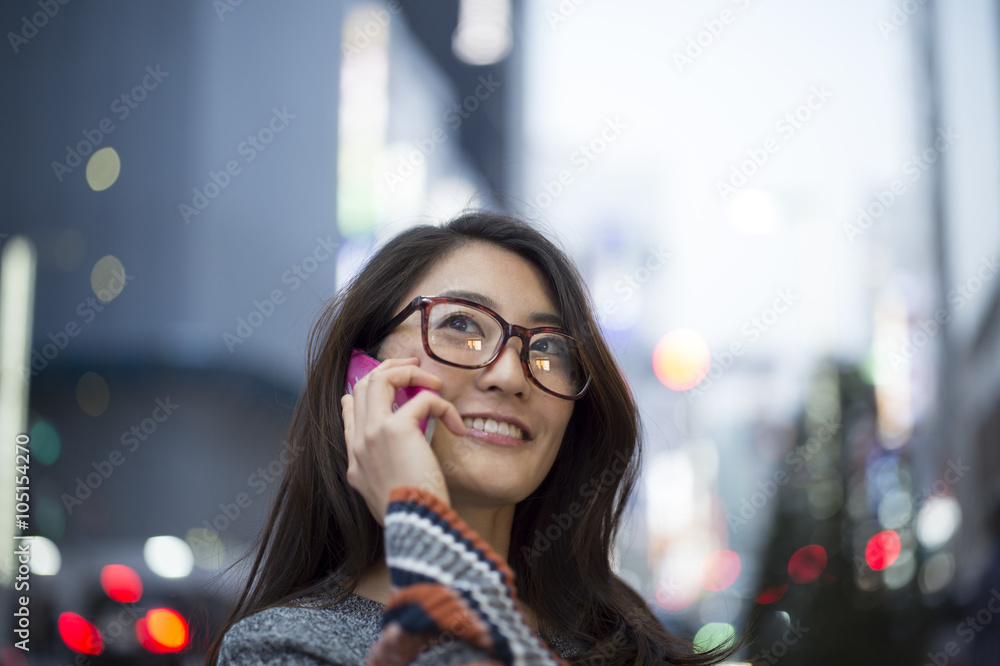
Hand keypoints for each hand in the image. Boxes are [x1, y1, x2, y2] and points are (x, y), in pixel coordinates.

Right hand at [341, 357, 466, 524]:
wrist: (415, 527)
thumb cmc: (413, 515)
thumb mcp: (391, 492)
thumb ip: (388, 466)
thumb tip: (397, 444)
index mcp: (355, 458)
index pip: (350, 409)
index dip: (369, 389)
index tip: (389, 383)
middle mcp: (359, 442)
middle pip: (364, 385)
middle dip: (391, 369)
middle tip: (416, 369)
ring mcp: (372, 433)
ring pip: (381, 378)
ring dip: (411, 373)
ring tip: (434, 382)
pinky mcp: (396, 429)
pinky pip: (423, 399)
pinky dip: (444, 407)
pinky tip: (457, 427)